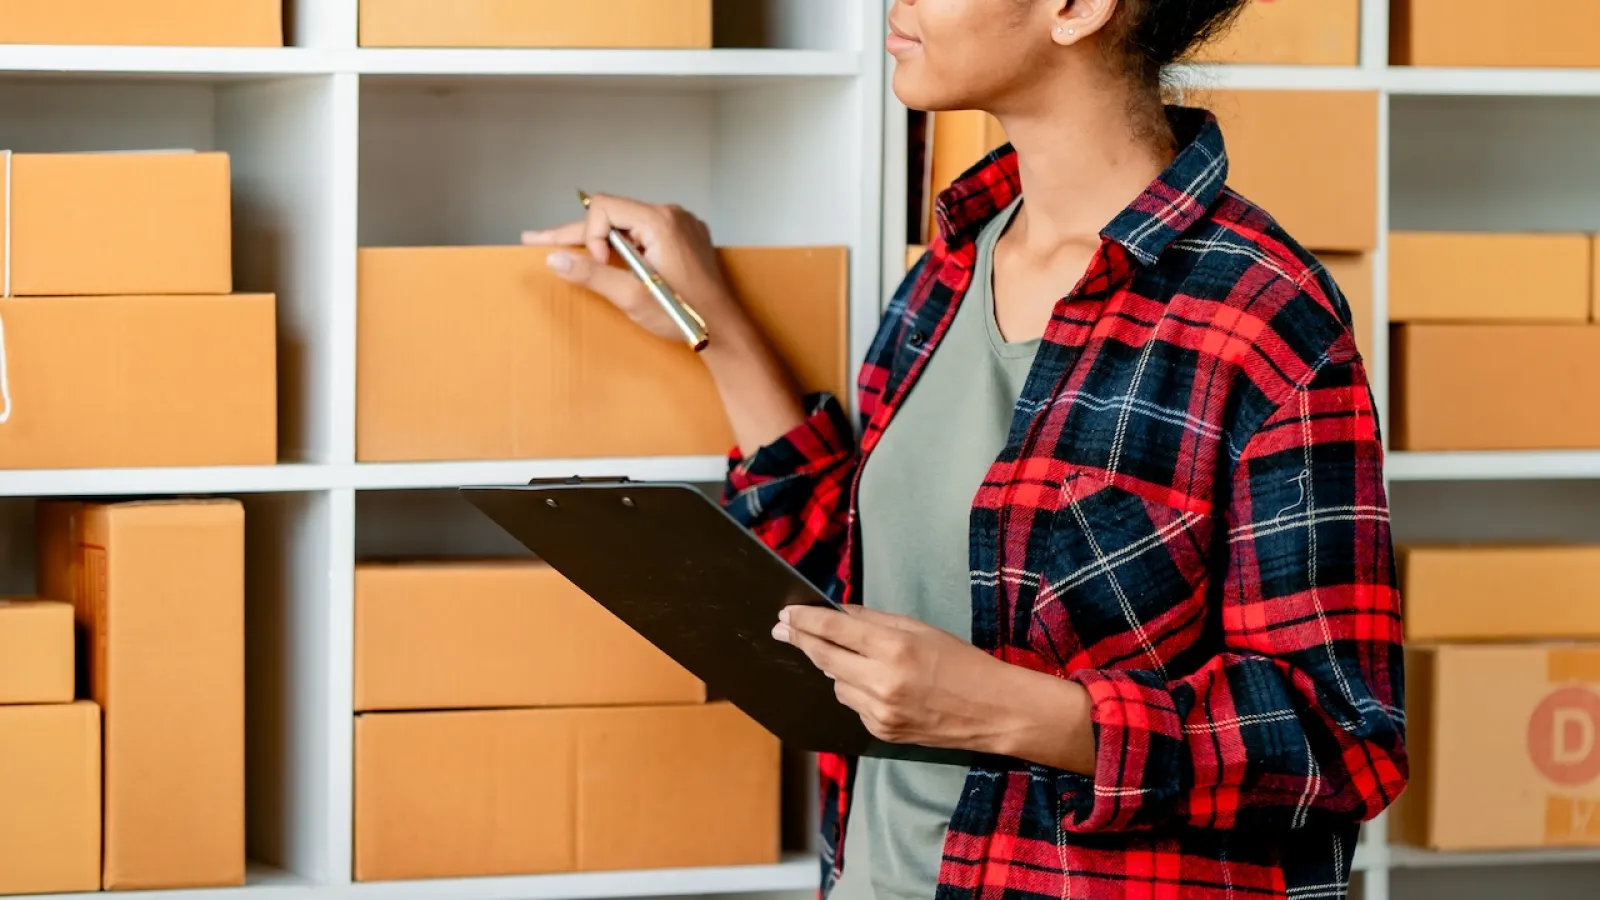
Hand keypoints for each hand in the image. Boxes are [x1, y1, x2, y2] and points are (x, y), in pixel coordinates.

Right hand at [522, 193, 740, 343]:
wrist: (724, 331)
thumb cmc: (686, 315)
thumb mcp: (632, 297)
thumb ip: (591, 274)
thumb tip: (555, 258)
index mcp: (661, 221)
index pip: (605, 208)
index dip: (590, 235)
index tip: (598, 266)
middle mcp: (673, 215)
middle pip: (614, 215)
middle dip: (578, 233)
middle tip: (537, 239)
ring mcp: (681, 226)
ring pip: (628, 225)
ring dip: (601, 241)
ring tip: (569, 249)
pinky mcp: (685, 240)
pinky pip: (645, 234)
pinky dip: (624, 246)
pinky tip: (608, 258)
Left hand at [767, 605, 1065, 759]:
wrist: (993, 711)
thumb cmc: (963, 663)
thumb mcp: (921, 629)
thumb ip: (875, 621)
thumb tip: (838, 613)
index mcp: (894, 648)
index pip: (833, 630)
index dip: (805, 620)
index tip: (786, 614)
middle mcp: (881, 682)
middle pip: (824, 658)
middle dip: (801, 642)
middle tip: (781, 630)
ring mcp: (879, 712)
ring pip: (835, 684)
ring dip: (835, 668)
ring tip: (855, 658)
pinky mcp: (881, 732)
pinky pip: (853, 705)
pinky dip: (856, 691)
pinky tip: (878, 685)